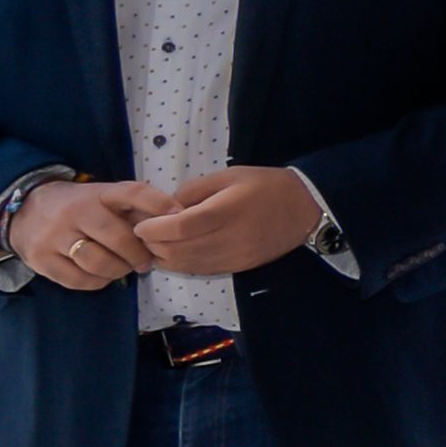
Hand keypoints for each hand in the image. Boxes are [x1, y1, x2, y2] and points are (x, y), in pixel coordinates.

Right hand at [5, 177, 172, 291]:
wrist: (24, 210)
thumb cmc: (78, 207)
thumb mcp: (103, 198)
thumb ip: (134, 209)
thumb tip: (174, 223)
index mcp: (97, 193)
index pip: (132, 193)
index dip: (157, 204)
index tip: (178, 216)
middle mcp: (75, 212)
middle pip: (119, 238)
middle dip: (139, 254)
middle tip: (145, 261)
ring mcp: (55, 236)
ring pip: (100, 263)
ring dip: (119, 270)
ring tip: (122, 267)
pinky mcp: (41, 259)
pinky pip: (80, 280)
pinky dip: (97, 281)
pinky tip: (100, 273)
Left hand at [139, 165, 329, 274]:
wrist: (305, 208)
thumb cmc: (265, 185)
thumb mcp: (228, 176)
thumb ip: (194, 191)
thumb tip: (165, 208)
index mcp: (227, 211)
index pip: (180, 227)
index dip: (154, 229)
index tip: (140, 224)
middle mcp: (230, 239)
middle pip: (179, 251)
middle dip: (154, 245)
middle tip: (144, 234)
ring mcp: (235, 257)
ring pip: (187, 265)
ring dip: (165, 257)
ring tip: (156, 244)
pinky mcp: (239, 267)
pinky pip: (202, 270)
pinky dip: (182, 264)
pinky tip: (176, 253)